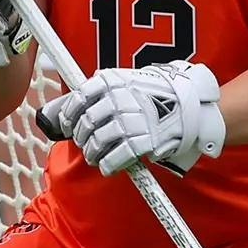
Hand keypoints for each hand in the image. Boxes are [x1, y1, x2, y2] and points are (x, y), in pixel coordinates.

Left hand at [39, 61, 226, 175]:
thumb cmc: (154, 93)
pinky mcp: (142, 141)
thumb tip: (57, 110)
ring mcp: (130, 121)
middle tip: (86, 142)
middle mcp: (118, 99)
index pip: (77, 99)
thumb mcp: (125, 82)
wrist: (190, 104)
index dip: (69, 116)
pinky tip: (107, 166)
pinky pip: (114, 158)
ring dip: (92, 153)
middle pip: (85, 123)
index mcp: (111, 81)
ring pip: (96, 142)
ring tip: (95, 157)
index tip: (69, 125)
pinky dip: (107, 165)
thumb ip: (96, 93)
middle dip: (82, 137)